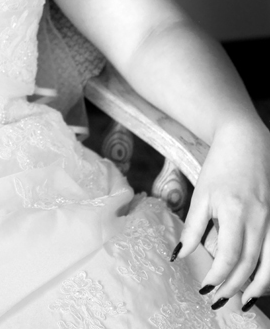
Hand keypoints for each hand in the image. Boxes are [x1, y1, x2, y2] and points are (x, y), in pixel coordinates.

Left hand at [178, 117, 269, 307]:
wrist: (245, 139)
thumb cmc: (220, 165)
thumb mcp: (201, 194)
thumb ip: (193, 227)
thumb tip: (181, 254)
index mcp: (235, 211)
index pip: (229, 256)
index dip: (217, 276)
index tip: (205, 287)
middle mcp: (259, 218)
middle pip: (250, 264)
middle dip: (234, 287)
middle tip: (219, 300)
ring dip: (258, 286)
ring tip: (243, 300)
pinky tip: (260, 279)